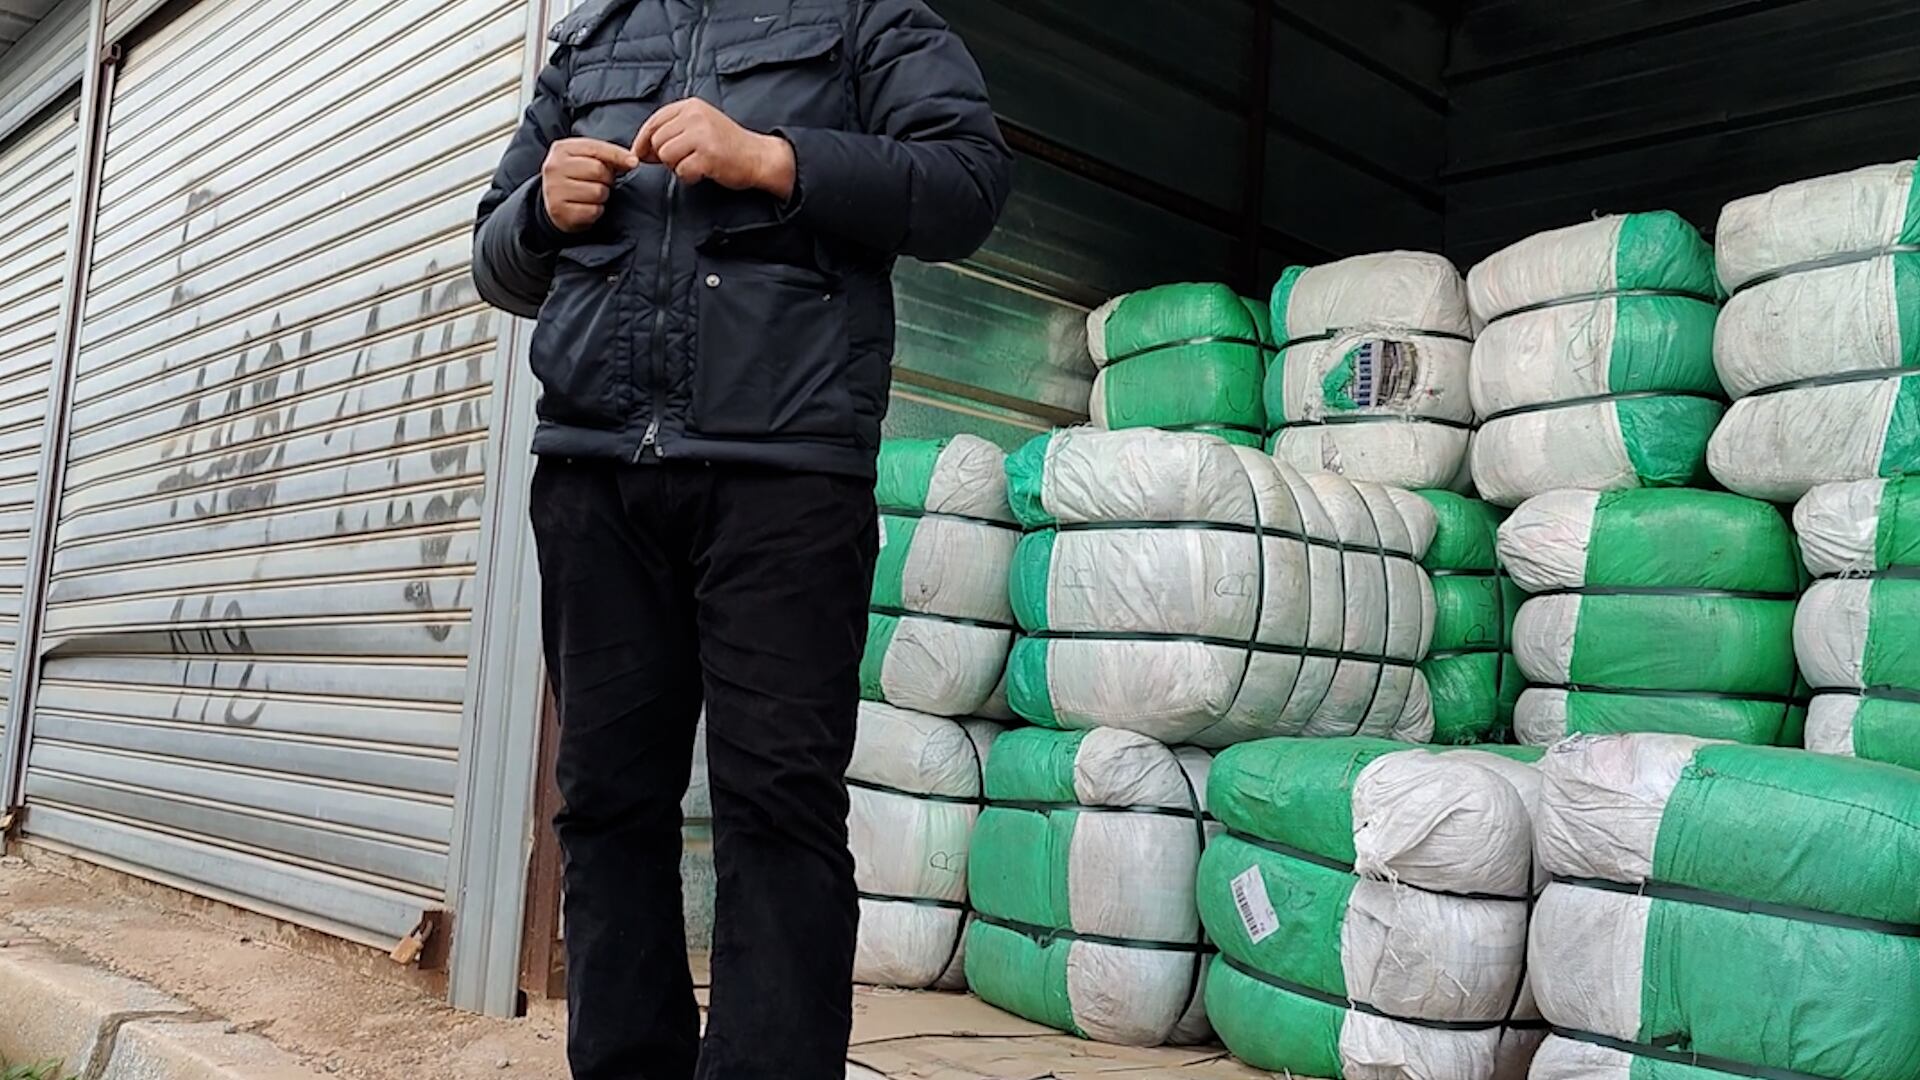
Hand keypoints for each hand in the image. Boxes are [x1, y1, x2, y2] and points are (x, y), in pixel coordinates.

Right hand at [541, 138, 640, 231]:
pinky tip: (588, 207)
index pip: (596, 148)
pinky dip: (596, 211)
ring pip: (598, 192)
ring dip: (603, 196)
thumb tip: (632, 161)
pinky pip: (593, 211)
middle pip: (598, 171)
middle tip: (602, 183)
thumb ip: (607, 155)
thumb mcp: (587, 158)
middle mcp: (554, 167)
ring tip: (593, 195)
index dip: (618, 155)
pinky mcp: (559, 211)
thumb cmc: (577, 177)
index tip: (634, 163)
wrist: (553, 202)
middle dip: (608, 179)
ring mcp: (554, 190)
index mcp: (562, 149)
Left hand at [633, 98, 795, 198]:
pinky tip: (703, 172)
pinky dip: (689, 177)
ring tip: (694, 164)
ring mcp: (702, 135)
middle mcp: (696, 117)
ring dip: (676, 166)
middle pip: (657, 140)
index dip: (643, 140)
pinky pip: (681, 171)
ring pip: (666, 155)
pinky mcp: (708, 155)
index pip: (654, 121)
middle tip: (683, 161)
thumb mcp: (700, 125)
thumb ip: (673, 130)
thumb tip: (641, 150)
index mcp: (691, 106)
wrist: (759, 157)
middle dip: (664, 156)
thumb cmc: (727, 145)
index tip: (641, 154)